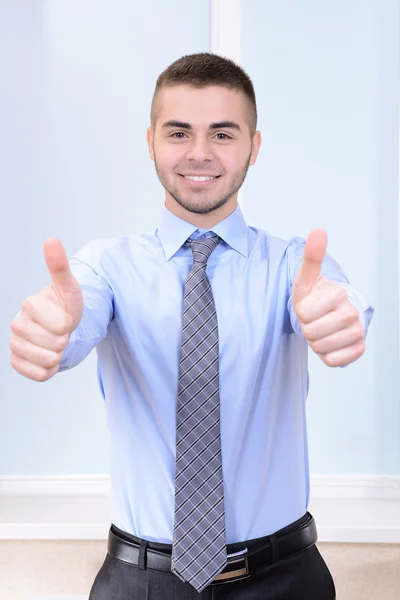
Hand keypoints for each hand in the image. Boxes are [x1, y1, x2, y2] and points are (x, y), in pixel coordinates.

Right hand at [10, 238, 83, 381]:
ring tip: (56, 343)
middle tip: (62, 332)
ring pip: (47, 360)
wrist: (63, 328)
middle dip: (65, 340)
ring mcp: (15, 344)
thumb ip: (59, 266)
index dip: (70, 323)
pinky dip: (50, 370)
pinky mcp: (17, 363)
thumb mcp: (69, 287)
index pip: (61, 324)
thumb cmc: (66, 306)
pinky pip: (39, 375)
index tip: (66, 317)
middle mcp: (17, 324)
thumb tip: (51, 240)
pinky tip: (48, 358)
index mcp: (28, 304)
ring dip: (59, 355)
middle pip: (54, 343)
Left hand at [292, 229, 364, 366]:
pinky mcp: (359, 349)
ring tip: (321, 330)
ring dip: (316, 342)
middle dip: (307, 328)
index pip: (304, 314)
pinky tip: (330, 343)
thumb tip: (318, 231)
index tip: (308, 306)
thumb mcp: (307, 277)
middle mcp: (351, 313)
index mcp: (337, 294)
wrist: (332, 315)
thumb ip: (312, 256)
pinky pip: (334, 361)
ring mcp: (357, 332)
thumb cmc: (316, 296)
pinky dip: (327, 355)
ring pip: (322, 348)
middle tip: (313, 320)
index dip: (300, 313)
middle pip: (312, 333)